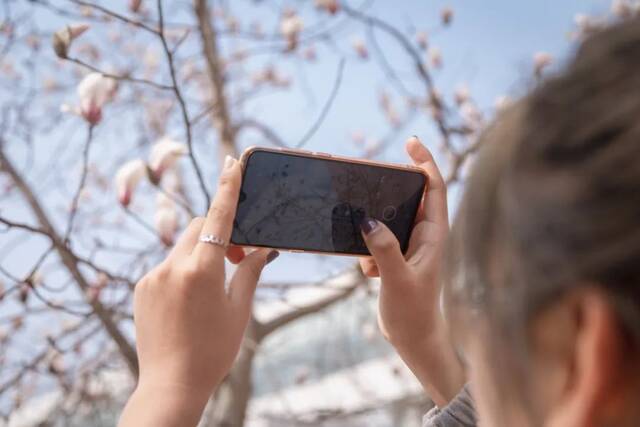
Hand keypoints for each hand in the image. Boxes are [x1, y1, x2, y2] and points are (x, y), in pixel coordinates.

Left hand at [119, 156, 277, 426]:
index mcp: (202, 271)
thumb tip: (262, 248)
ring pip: (183, 248)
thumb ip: (250, 271)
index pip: (218, 218)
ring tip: (214, 287)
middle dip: (220, 234)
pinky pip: (167, 265)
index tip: (232, 161)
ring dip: (202, 254)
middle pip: (200, 229)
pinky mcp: (141, 288)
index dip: (227, 188)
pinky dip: (184, 269)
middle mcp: (172, 267)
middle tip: (239, 258)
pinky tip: (191, 300)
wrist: (171, 384)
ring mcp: (152, 277)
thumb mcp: (239, 309)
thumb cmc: (213, 350)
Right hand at [359, 136, 464, 406]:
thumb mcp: (397, 279)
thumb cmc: (413, 312)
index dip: (425, 162)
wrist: (413, 338)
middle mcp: (424, 235)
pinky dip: (369, 250)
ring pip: (389, 219)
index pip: (433, 188)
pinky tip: (369, 273)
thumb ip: (384, 249)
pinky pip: (378, 239)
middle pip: (409, 197)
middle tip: (367, 187)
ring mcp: (410, 245)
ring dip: (374, 227)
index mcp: (434, 234)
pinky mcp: (396, 256)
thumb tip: (367, 220)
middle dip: (388, 192)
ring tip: (368, 253)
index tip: (410, 142)